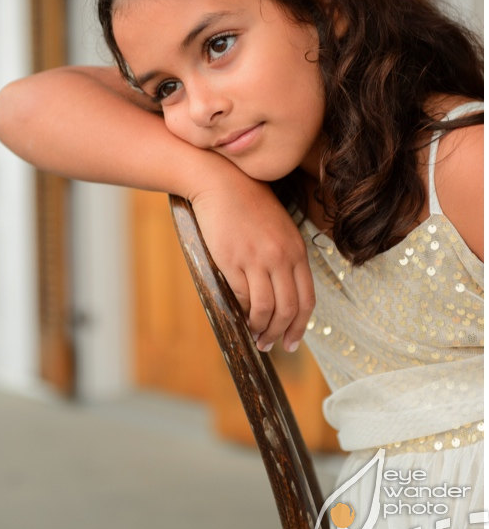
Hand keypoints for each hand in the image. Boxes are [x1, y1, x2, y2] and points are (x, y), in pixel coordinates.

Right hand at [190, 178, 314, 352]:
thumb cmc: (248, 204)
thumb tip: (283, 292)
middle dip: (280, 333)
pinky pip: (241, 295)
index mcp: (296, 251)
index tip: (292, 341)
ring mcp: (257, 259)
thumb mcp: (279, 229)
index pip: (307, 299)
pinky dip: (241, 310)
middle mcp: (281, 257)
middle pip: (289, 308)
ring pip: (265, 307)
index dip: (300, 326)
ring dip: (260, 328)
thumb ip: (285, 257)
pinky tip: (238, 315)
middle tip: (270, 346)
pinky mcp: (232, 259)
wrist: (221, 182)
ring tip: (254, 336)